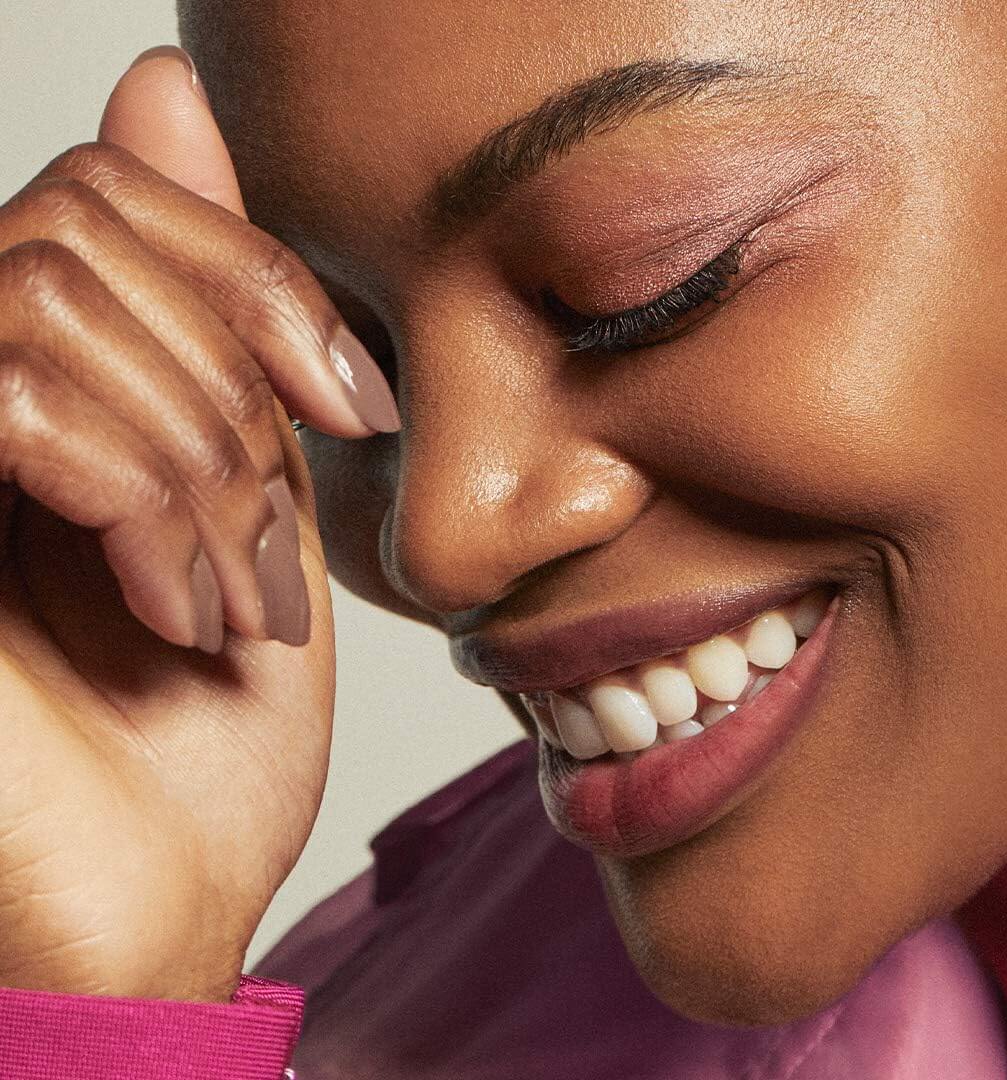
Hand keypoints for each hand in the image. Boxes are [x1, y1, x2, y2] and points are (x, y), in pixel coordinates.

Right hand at [0, 46, 395, 1001]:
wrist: (152, 907)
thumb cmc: (204, 731)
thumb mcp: (245, 499)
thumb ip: (208, 324)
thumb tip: (164, 87)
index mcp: (34, 393)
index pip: (113, 196)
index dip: (253, 277)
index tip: (351, 402)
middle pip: (88, 234)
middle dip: (231, 394)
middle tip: (271, 546)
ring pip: (55, 301)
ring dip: (200, 463)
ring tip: (231, 601)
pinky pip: (20, 395)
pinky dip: (146, 502)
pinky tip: (178, 612)